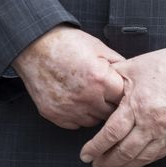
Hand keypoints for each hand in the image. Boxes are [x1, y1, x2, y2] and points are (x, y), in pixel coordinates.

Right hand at [12, 26, 127, 128]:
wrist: (32, 44)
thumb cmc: (65, 43)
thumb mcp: (98, 47)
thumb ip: (119, 65)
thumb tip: (133, 79)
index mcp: (101, 80)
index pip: (126, 100)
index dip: (123, 93)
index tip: (119, 90)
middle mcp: (87, 97)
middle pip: (112, 114)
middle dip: (110, 104)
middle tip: (104, 92)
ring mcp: (69, 108)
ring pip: (94, 121)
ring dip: (94, 111)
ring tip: (88, 95)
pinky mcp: (54, 114)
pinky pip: (75, 123)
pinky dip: (77, 115)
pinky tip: (74, 100)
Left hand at [80, 47, 165, 166]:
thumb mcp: (132, 67)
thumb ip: (111, 77)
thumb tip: (94, 82)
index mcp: (136, 105)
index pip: (111, 134)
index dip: (96, 147)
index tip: (85, 154)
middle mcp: (151, 124)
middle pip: (125, 151)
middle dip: (107, 160)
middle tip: (95, 164)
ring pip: (142, 157)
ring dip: (124, 165)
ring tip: (110, 166)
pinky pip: (158, 155)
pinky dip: (143, 161)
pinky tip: (133, 161)